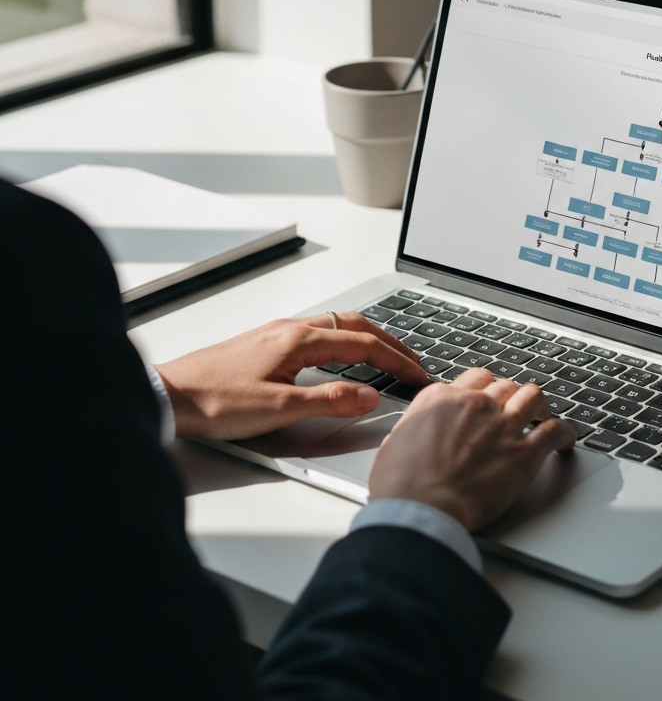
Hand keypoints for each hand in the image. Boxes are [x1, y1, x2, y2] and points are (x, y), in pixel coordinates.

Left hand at [155, 312, 428, 440]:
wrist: (169, 394)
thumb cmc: (215, 401)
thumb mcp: (279, 408)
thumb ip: (329, 402)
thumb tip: (370, 397)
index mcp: (300, 340)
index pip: (364, 345)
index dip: (397, 360)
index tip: (419, 375)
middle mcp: (293, 328)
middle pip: (356, 326)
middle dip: (391, 342)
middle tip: (414, 361)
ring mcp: (280, 332)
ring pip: (338, 326)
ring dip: (369, 338)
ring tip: (388, 356)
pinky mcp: (269, 343)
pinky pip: (321, 333)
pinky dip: (347, 341)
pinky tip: (344, 358)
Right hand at [368, 367, 577, 530]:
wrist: (419, 509)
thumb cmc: (401, 485)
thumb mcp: (395, 442)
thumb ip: (415, 428)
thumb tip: (417, 432)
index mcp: (441, 398)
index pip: (474, 379)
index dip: (484, 390)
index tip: (487, 400)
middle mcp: (474, 404)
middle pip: (504, 385)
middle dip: (510, 397)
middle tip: (514, 410)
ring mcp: (502, 425)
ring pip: (532, 397)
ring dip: (539, 405)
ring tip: (543, 414)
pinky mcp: (523, 453)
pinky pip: (555, 431)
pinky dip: (564, 433)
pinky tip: (565, 439)